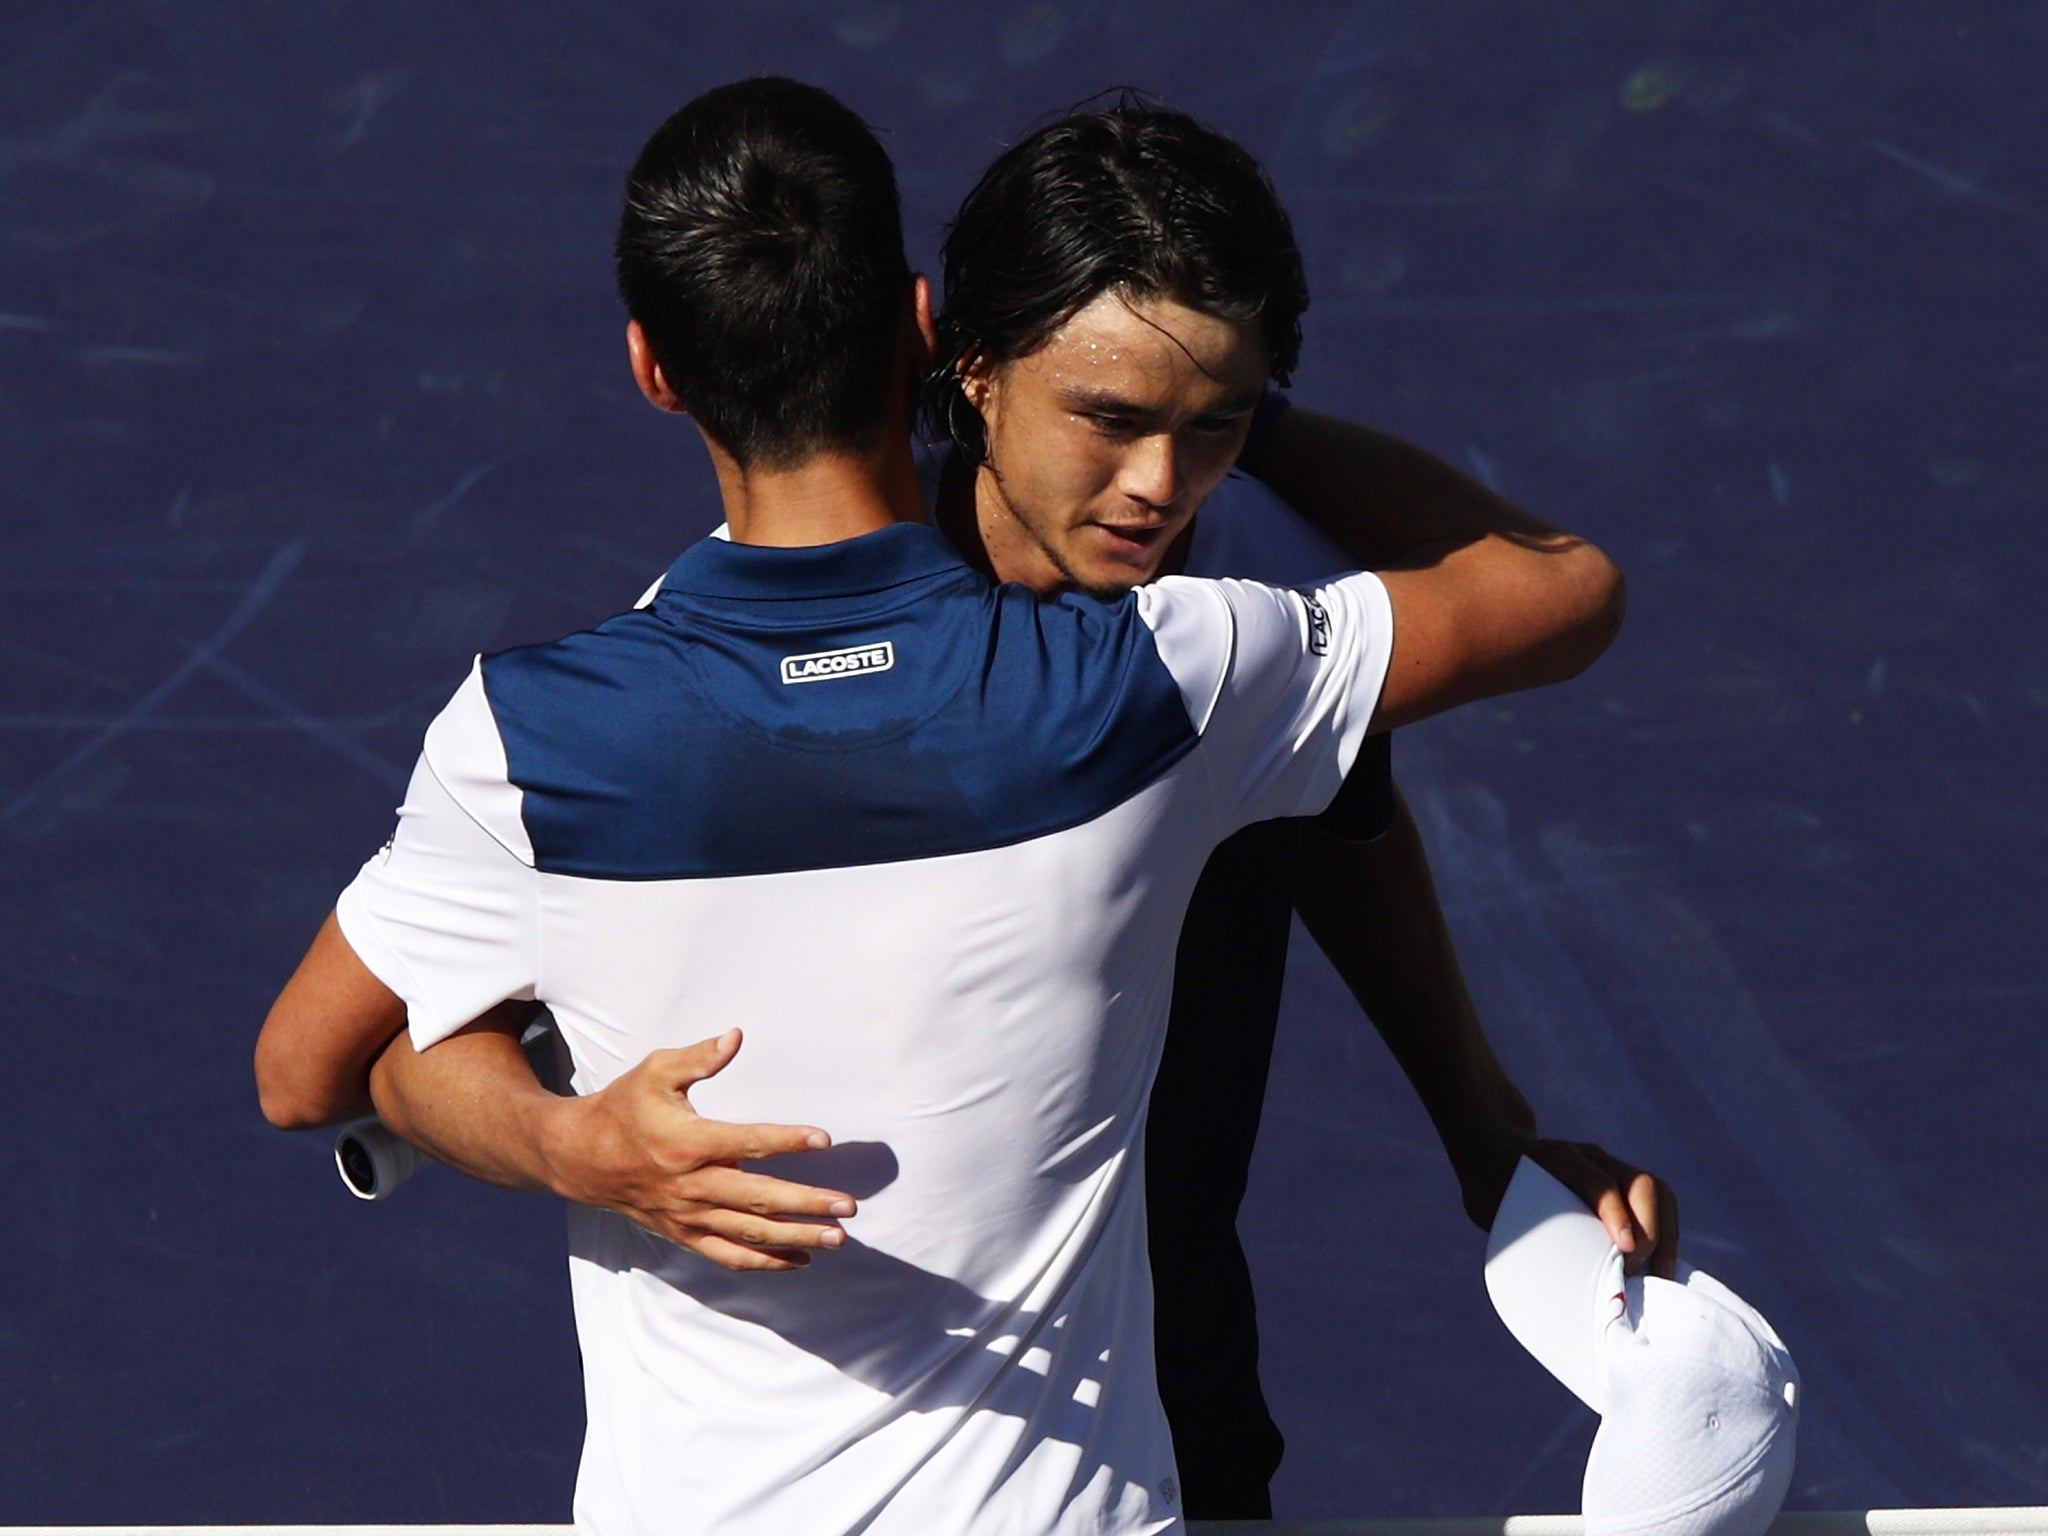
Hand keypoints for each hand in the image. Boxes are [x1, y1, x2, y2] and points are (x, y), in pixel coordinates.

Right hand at [551, 1029, 855, 1272]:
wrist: (579, 1157)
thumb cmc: (623, 1107)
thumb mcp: (654, 1072)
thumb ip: (698, 1057)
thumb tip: (736, 1036)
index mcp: (688, 1141)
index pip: (747, 1142)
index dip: (786, 1140)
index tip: (824, 1139)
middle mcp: (691, 1184)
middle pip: (758, 1199)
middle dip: (806, 1204)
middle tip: (848, 1206)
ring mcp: (688, 1215)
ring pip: (749, 1234)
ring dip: (795, 1237)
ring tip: (837, 1237)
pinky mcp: (683, 1233)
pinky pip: (728, 1254)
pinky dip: (764, 1262)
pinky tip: (800, 1259)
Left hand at [1461, 1128, 1677, 1279]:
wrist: (1493, 1148)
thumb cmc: (1487, 1184)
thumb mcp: (1482, 1202)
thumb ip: (1502, 1228)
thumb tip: (1531, 1285)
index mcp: (1552, 1158)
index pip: (1597, 1181)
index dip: (1615, 1213)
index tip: (1625, 1250)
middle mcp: (1587, 1156)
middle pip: (1638, 1183)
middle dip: (1649, 1229)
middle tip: (1634, 1272)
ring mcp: (1607, 1164)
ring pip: (1655, 1190)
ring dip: (1666, 1233)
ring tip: (1660, 1274)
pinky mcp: (1618, 1179)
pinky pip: (1656, 1199)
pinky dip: (1666, 1230)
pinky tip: (1661, 1263)